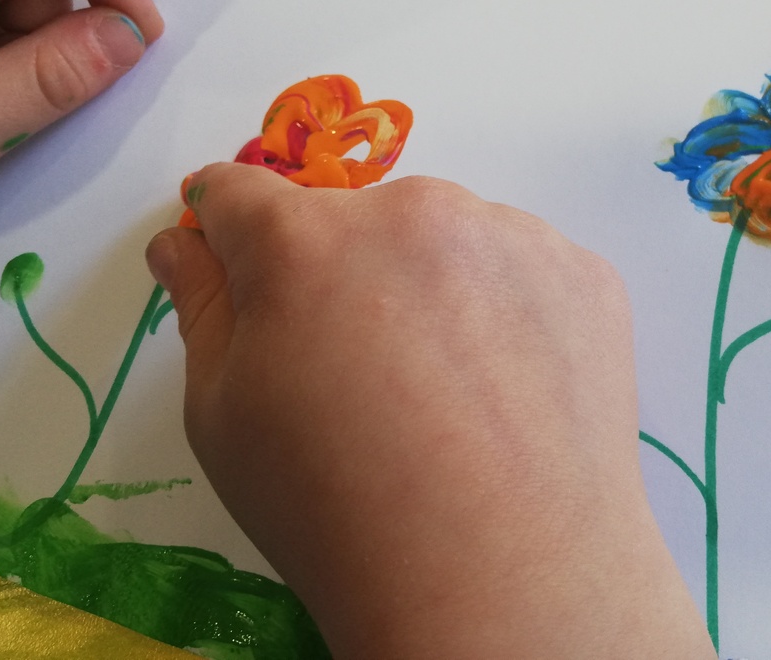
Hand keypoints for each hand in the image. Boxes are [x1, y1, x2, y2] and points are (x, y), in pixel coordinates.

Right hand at [147, 164, 714, 658]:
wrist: (503, 576)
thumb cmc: (336, 505)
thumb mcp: (226, 417)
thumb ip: (202, 307)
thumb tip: (185, 241)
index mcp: (305, 239)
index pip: (241, 193)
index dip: (228, 229)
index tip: (238, 264)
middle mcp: (412, 211)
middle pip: (356, 220)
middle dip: (342, 271)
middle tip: (364, 371)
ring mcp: (511, 235)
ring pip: (448, 240)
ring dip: (434, 284)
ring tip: (450, 390)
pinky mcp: (584, 272)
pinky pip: (524, 270)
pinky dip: (510, 311)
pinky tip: (511, 390)